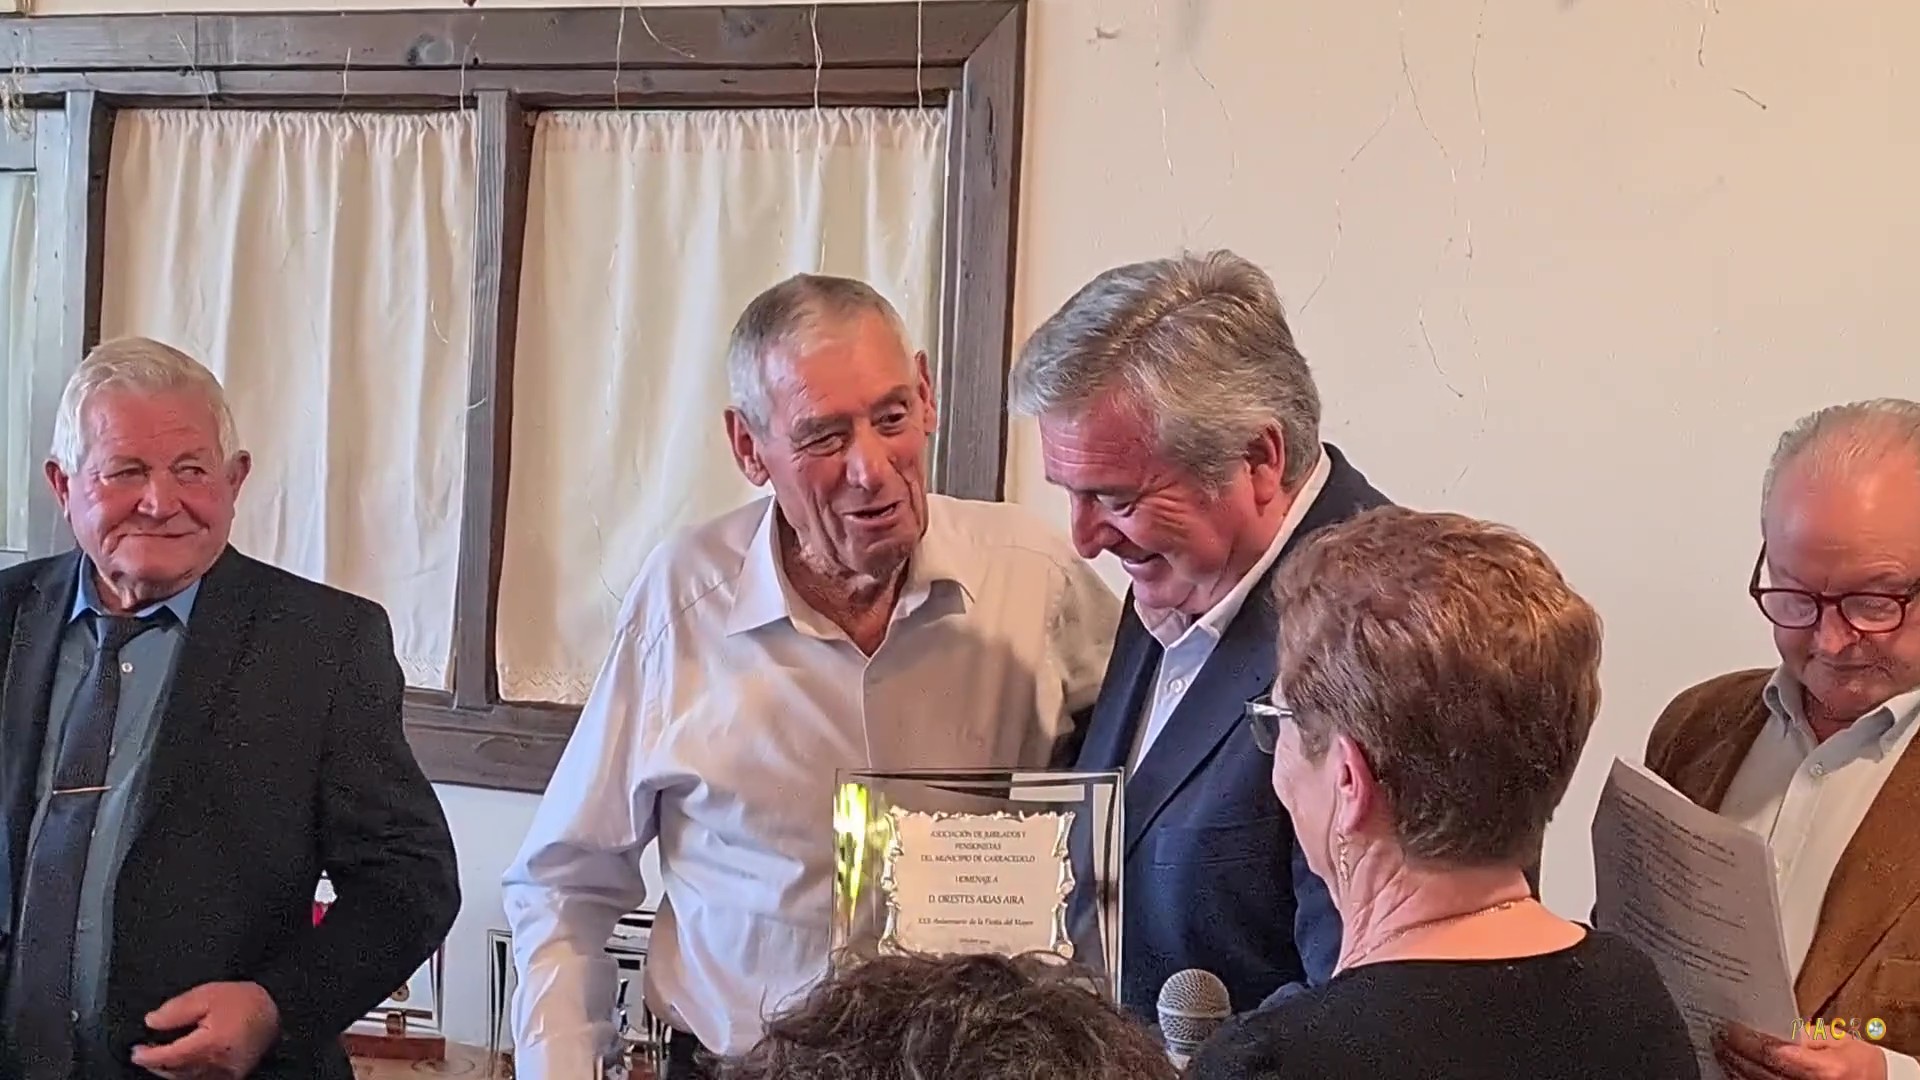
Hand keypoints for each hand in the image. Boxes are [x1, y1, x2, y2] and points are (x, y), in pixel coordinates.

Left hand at [130, 981, 280, 1078]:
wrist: (279, 1010)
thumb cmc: (245, 1000)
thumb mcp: (209, 994)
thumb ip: (178, 1008)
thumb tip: (151, 1022)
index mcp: (210, 1043)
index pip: (169, 1056)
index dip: (148, 1056)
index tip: (135, 1052)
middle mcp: (217, 1064)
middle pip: (176, 1071)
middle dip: (156, 1064)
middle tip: (143, 1054)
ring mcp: (226, 1073)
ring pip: (187, 1078)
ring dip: (169, 1070)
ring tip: (158, 1059)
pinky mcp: (233, 1075)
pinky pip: (202, 1079)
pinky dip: (186, 1073)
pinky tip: (181, 1064)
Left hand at [1715, 1021, 1888, 1079]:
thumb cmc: (1861, 1065)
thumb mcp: (1839, 1041)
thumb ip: (1805, 1034)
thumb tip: (1771, 1025)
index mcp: (1824, 1070)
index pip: (1771, 1053)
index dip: (1746, 1040)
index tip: (1730, 1027)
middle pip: (1758, 1070)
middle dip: (1734, 1052)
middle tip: (1717, 1035)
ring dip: (1734, 1067)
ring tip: (1722, 1050)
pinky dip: (1744, 1079)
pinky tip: (1735, 1069)